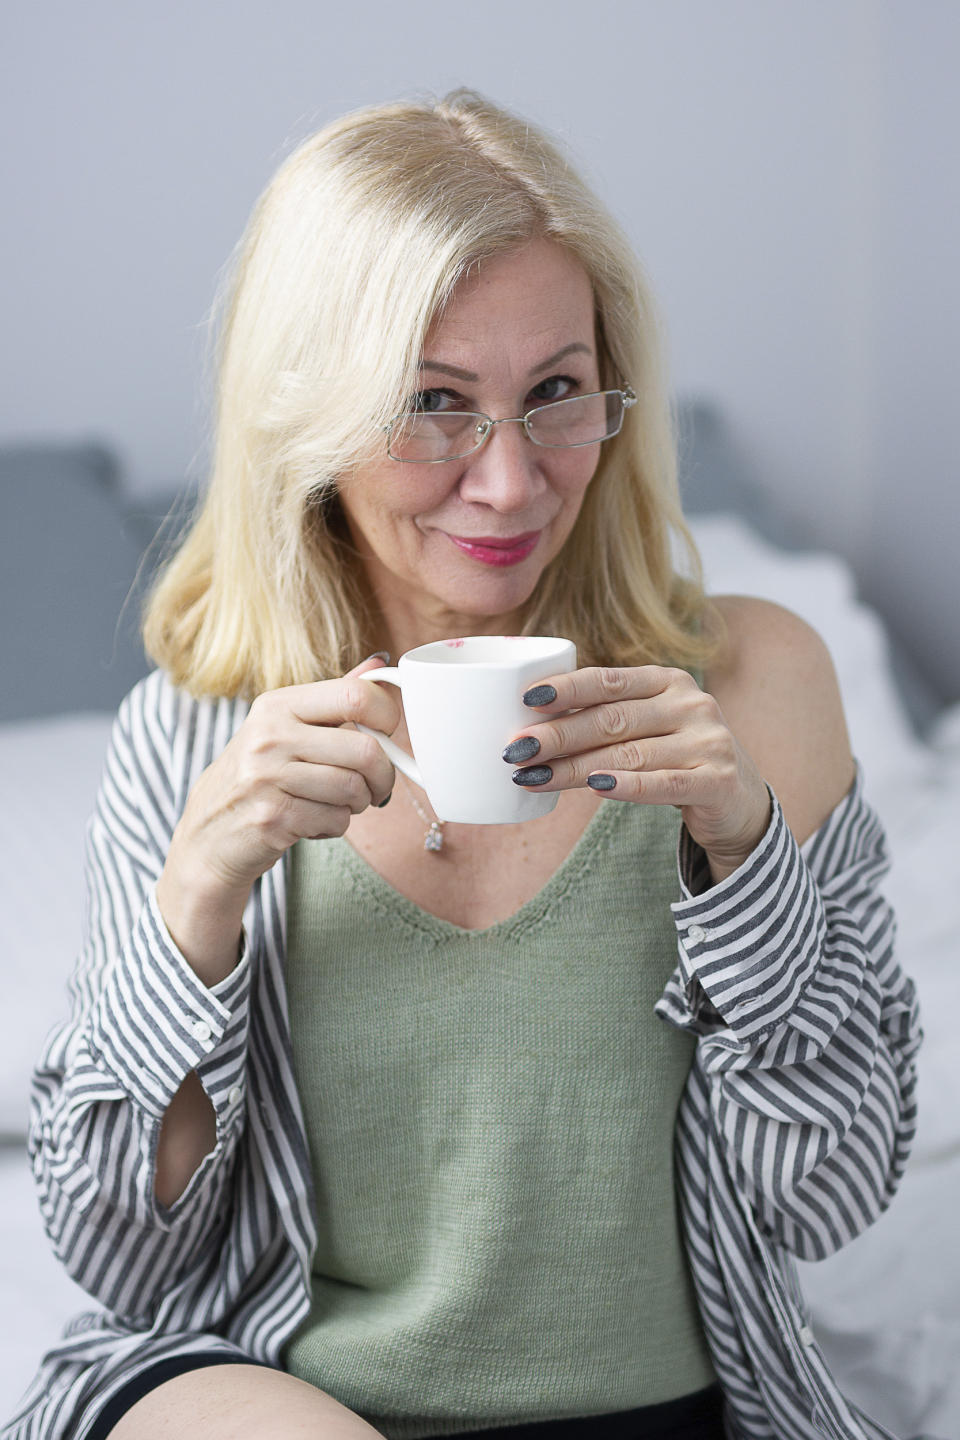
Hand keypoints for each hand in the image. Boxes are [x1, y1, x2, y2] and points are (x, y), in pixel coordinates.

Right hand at [157, 657, 398, 980]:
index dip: (387, 717)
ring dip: (359, 803)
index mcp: (278, 704)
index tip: (386, 735)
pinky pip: (337, 820)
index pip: (356, 696)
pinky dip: (336, 825)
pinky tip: (314, 821)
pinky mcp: (272, 817)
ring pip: (354, 788)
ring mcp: (267, 777)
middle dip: (383, 774)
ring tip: (340, 803)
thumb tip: (380, 664)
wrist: (207, 834)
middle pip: (365, 749)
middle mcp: (270, 735)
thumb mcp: (285, 728)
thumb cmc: (256, 778)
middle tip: (376, 785)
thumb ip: (334, 698)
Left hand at [504, 665, 771, 881]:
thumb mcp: (650, 725)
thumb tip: (532, 724)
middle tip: (514, 749)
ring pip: (628, 755)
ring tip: (532, 777)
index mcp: (668, 681)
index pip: (610, 680)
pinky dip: (626, 785)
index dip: (567, 688)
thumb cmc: (675, 757)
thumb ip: (608, 717)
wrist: (739, 799)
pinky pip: (662, 783)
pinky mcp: (716, 779)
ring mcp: (708, 741)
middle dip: (558, 735)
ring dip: (573, 768)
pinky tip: (593, 788)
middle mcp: (691, 704)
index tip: (526, 700)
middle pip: (611, 720)